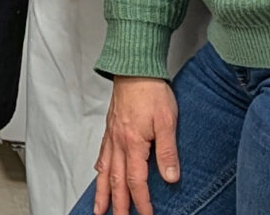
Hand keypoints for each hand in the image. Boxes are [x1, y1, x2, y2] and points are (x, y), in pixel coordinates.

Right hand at [93, 76, 178, 214]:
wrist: (135, 68)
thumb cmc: (152, 91)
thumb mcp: (168, 121)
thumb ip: (168, 151)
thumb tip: (170, 177)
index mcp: (133, 143)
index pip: (136, 180)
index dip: (142, 201)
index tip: (147, 214)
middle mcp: (118, 142)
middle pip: (116, 180)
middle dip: (118, 204)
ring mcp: (112, 136)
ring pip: (105, 170)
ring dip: (103, 192)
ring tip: (99, 208)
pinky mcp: (111, 128)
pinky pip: (102, 154)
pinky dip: (100, 169)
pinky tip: (100, 174)